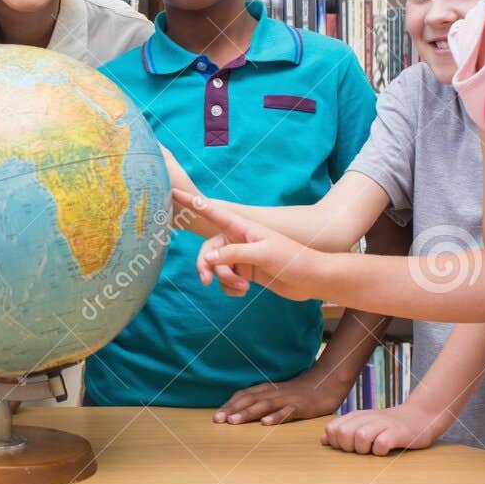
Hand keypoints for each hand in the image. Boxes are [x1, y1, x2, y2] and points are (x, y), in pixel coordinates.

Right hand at [174, 189, 327, 301]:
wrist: (312, 279)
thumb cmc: (292, 259)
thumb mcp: (262, 254)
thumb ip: (232, 255)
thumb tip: (207, 260)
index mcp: (242, 227)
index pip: (212, 212)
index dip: (192, 203)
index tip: (172, 192)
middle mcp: (238, 240)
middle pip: (208, 251)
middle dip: (208, 266)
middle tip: (207, 280)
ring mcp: (241, 257)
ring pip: (217, 268)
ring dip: (224, 280)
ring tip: (242, 288)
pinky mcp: (245, 273)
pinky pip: (225, 280)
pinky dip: (230, 287)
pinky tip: (243, 292)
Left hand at [214, 369, 349, 424]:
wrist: (328, 381)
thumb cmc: (301, 391)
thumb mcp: (279, 394)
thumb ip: (264, 399)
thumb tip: (243, 409)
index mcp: (267, 390)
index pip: (244, 396)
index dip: (229, 405)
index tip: (215, 416)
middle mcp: (274, 393)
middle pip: (249, 400)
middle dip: (232, 410)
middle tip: (217, 420)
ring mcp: (287, 399)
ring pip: (264, 405)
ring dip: (248, 413)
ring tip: (234, 422)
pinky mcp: (302, 406)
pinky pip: (287, 412)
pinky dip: (276, 417)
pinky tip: (266, 423)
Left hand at [320, 402, 450, 453]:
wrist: (419, 416)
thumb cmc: (387, 425)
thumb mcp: (363, 424)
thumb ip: (343, 429)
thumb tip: (322, 440)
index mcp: (356, 416)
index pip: (332, 428)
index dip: (335, 441)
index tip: (347, 446)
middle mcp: (368, 418)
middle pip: (343, 433)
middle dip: (347, 446)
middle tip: (360, 449)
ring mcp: (383, 425)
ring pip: (360, 437)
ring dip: (363, 449)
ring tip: (372, 450)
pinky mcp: (397, 433)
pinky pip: (381, 445)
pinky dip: (380, 451)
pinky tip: (384, 450)